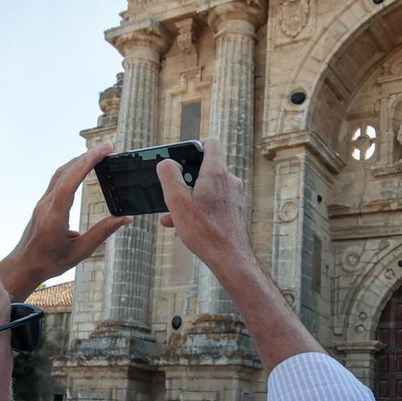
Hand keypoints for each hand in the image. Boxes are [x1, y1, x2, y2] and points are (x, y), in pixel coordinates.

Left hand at [0, 143, 130, 300]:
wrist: (25, 266)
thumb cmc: (50, 262)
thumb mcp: (80, 251)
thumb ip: (102, 233)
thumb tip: (124, 218)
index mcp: (54, 216)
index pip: (70, 183)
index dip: (86, 164)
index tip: (102, 151)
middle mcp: (46, 205)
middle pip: (65, 172)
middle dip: (86, 157)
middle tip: (107, 147)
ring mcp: (43, 203)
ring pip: (60, 174)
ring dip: (78, 161)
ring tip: (97, 153)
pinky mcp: (43, 204)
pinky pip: (57, 181)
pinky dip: (71, 170)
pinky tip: (81, 167)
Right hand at [157, 137, 252, 278]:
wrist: (230, 258)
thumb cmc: (204, 231)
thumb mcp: (177, 200)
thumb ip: (168, 175)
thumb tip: (167, 163)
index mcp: (216, 172)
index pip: (211, 143)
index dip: (195, 144)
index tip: (183, 154)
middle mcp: (229, 181)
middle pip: (206, 167)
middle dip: (186, 178)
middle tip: (173, 190)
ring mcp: (234, 196)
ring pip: (208, 188)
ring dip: (189, 197)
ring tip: (173, 213)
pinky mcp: (234, 209)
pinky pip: (213, 202)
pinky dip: (198, 208)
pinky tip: (182, 224)